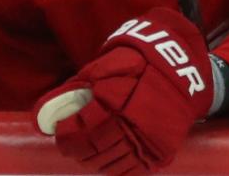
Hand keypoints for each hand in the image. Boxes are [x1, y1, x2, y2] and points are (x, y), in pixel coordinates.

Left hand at [33, 8, 210, 173]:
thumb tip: (44, 110)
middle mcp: (132, 125)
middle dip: (77, 149)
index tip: (60, 129)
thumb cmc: (142, 63)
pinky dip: (113, 168)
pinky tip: (107, 158)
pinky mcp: (159, 153)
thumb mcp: (110, 64)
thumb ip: (79, 86)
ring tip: (87, 150)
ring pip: (109, 164)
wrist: (184, 70)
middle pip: (94, 150)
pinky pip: (129, 170)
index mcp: (118, 101)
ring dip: (92, 160)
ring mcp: (147, 142)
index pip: (83, 129)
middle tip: (70, 142)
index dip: (66, 132)